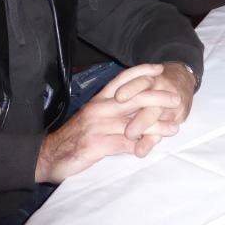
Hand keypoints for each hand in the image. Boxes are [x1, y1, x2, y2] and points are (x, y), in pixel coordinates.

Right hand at [35, 64, 181, 183]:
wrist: (48, 156)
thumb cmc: (75, 136)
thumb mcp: (93, 117)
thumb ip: (113, 111)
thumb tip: (139, 108)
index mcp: (99, 99)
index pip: (122, 79)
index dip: (141, 71)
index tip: (160, 67)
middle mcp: (99, 108)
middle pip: (134, 97)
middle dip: (158, 97)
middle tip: (177, 99)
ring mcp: (97, 126)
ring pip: (133, 122)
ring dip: (156, 126)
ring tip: (174, 128)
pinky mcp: (96, 144)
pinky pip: (123, 144)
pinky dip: (139, 146)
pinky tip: (151, 148)